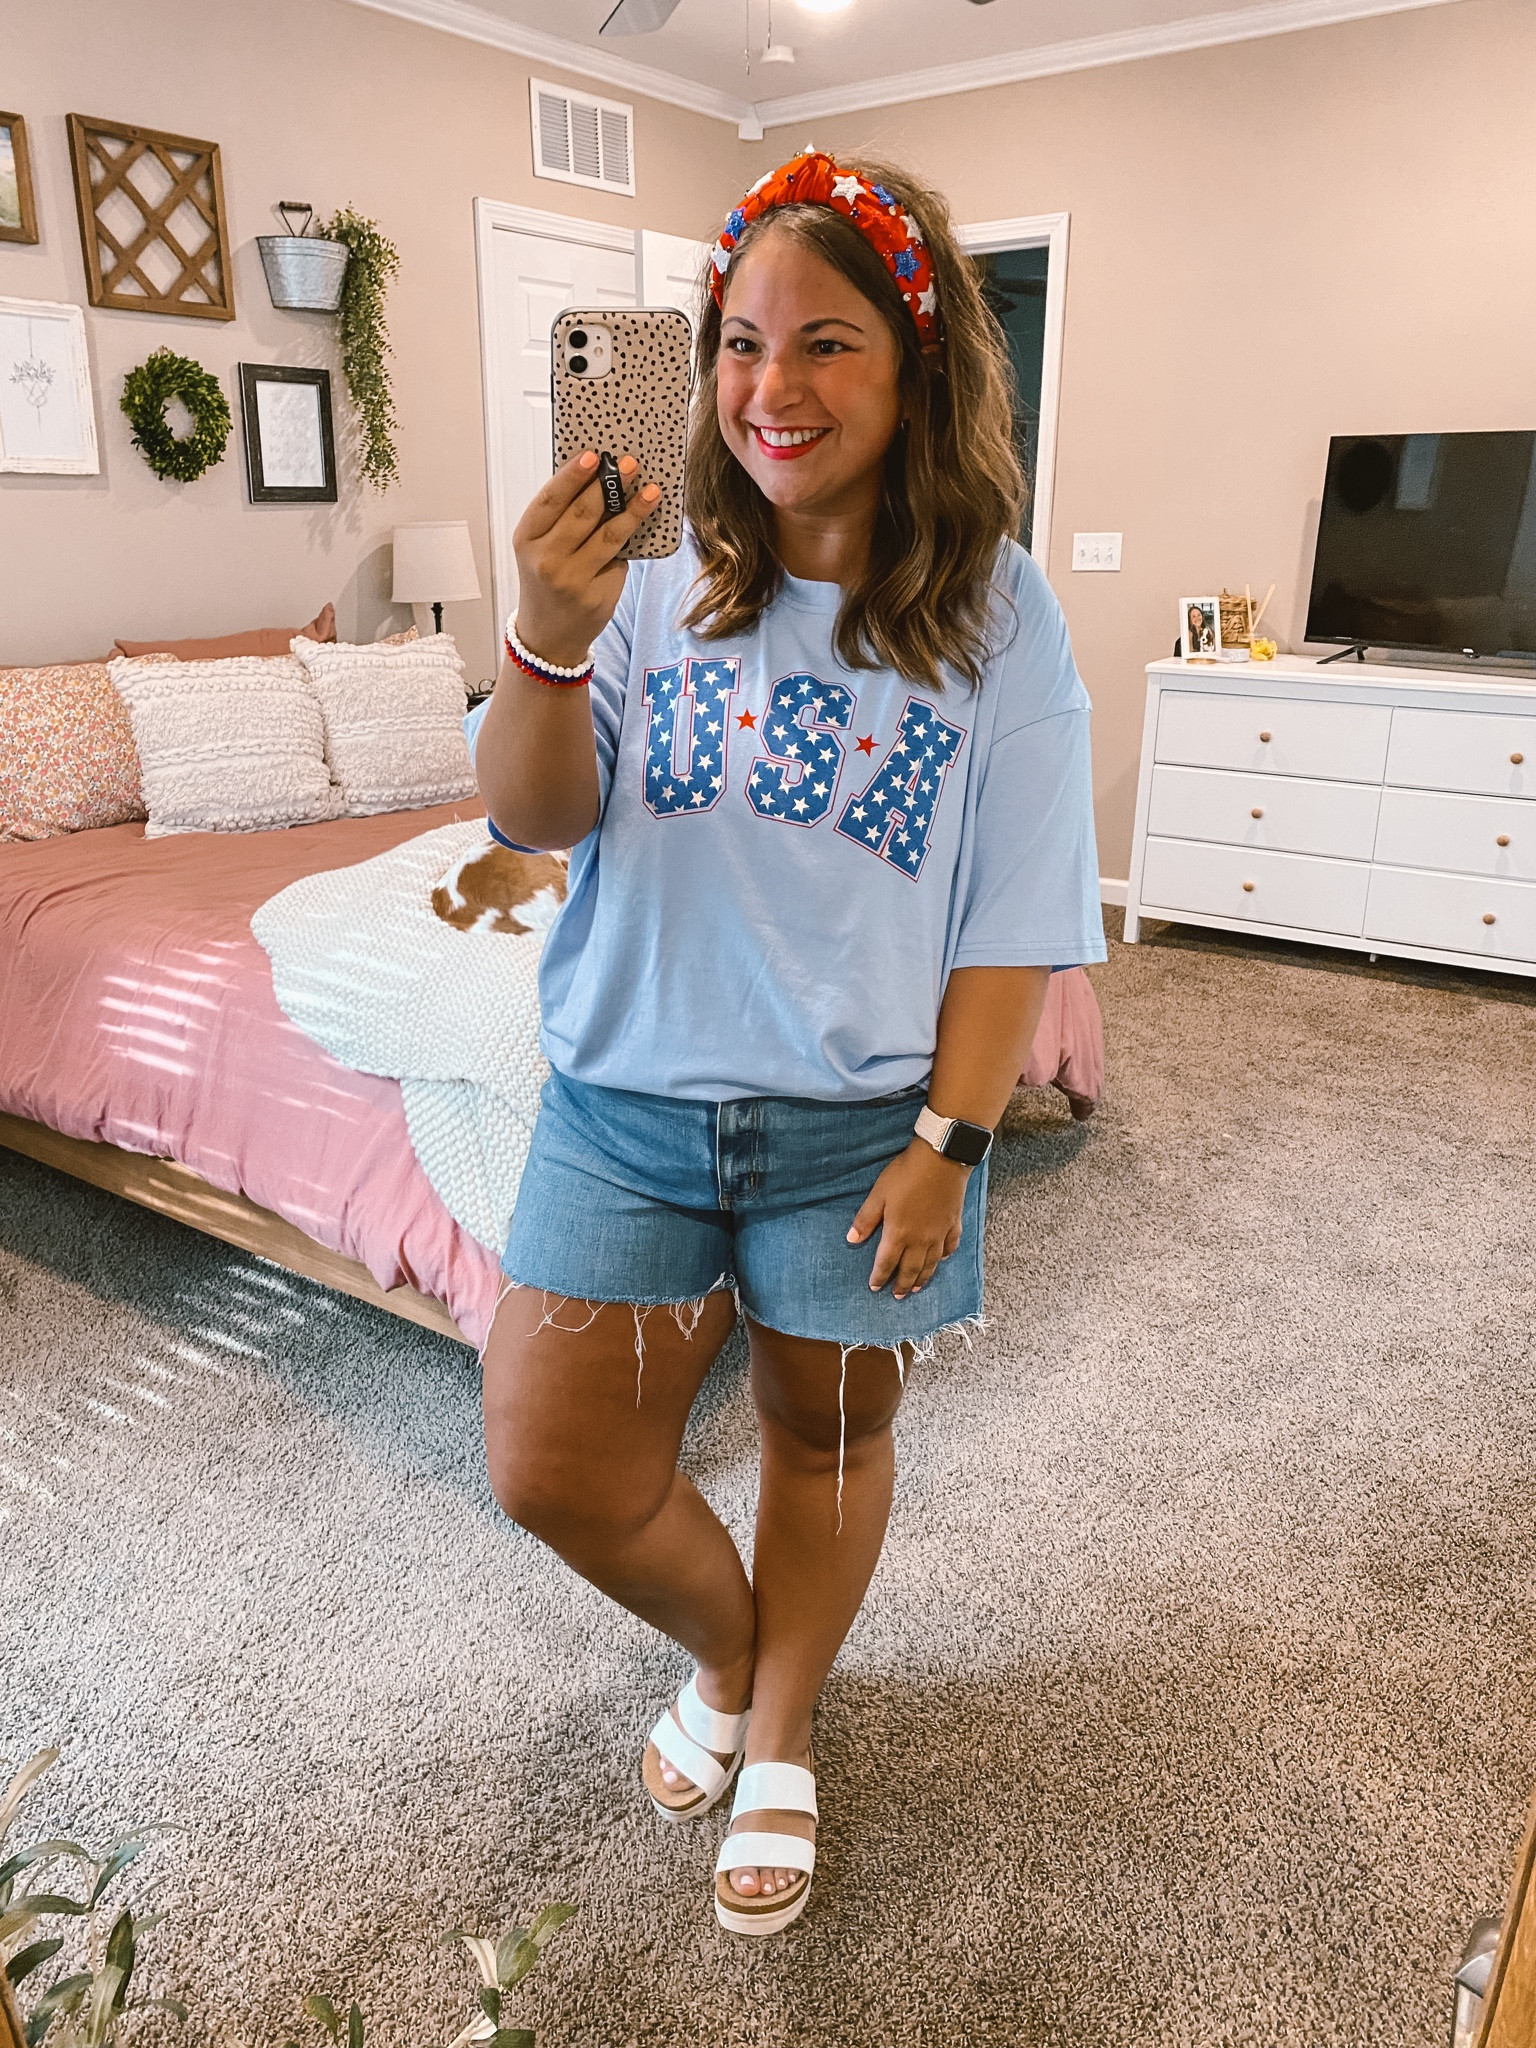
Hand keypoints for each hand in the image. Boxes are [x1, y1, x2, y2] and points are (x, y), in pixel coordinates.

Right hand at [512, 450, 660, 667]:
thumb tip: (600, 479)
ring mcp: (572, 579)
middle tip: (630, 463)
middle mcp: (546, 559)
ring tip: (650, 490)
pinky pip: (619, 558)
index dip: (572, 475)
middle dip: (609, 484)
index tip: (593, 455)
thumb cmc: (546, 579)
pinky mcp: (597, 595)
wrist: (548, 635)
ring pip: (608, 535)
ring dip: (633, 509)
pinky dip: (632, 537)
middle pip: (582, 513)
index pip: (550, 499)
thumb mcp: (539, 548)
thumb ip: (561, 518)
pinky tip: (644, 519)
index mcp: (526, 539)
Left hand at [847, 1140, 968, 1298]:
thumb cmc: (906, 1174)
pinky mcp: (953, 1224)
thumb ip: (866, 1219)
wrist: (941, 1159)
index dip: (879, 1276)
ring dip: (923, 1278)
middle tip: (897, 1296)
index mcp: (899, 1233)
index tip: (875, 1287)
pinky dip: (944, 1257)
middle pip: (910, 1269)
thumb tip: (851, 1239)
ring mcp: (939, 1233)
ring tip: (917, 1288)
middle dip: (902, 1284)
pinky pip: (950, 1247)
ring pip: (931, 1263)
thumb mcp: (878, 1194)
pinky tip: (942, 1260)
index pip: (886, 1262)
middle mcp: (920, 1240)